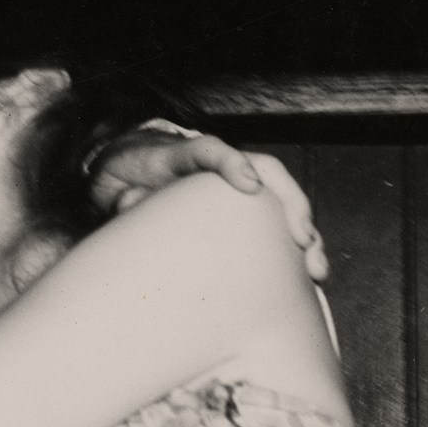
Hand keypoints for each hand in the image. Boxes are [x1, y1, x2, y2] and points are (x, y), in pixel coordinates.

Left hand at [90, 129, 327, 283]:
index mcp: (181, 154)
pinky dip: (295, 248)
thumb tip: (133, 204)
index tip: (250, 184)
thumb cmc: (124, 180)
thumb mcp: (112, 187)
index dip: (231, 163)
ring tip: (315, 268)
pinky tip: (308, 276)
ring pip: (281, 199)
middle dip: (290, 204)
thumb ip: (124, 196)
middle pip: (266, 170)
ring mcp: (235, 186)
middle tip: (301, 239)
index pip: (208, 150)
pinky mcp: (242, 211)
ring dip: (304, 232)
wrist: (126, 172)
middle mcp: (218, 166)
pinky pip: (276, 224)